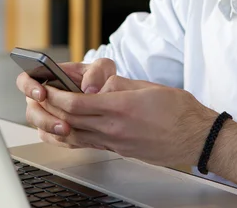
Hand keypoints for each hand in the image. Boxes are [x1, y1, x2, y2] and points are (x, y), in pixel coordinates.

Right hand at [16, 58, 116, 144]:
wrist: (109, 96)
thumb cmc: (100, 78)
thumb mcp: (103, 68)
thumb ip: (97, 72)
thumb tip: (89, 89)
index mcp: (48, 77)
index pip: (26, 79)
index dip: (29, 87)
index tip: (42, 93)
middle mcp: (45, 97)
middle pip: (32, 109)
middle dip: (43, 117)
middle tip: (59, 120)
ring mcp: (49, 114)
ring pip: (40, 126)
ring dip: (52, 129)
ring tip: (67, 129)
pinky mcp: (55, 130)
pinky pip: (50, 137)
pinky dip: (59, 138)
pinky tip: (72, 136)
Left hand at [30, 76, 217, 165]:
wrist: (197, 138)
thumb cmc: (180, 111)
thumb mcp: (148, 87)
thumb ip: (120, 85)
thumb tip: (101, 86)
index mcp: (121, 108)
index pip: (76, 104)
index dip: (57, 96)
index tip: (48, 87)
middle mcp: (115, 129)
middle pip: (70, 121)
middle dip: (50, 109)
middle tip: (39, 99)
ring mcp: (117, 143)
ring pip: (76, 137)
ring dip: (57, 126)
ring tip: (46, 115)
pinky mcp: (121, 151)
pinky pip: (89, 144)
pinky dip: (73, 137)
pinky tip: (68, 131)